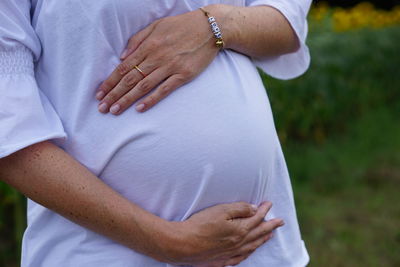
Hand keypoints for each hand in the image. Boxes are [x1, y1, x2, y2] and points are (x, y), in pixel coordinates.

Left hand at [96, 6, 222, 113]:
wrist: (210, 28)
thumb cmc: (182, 26)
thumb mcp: (156, 26)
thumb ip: (137, 40)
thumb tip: (122, 56)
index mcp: (148, 45)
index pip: (123, 67)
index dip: (110, 81)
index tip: (99, 93)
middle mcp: (156, 57)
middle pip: (130, 79)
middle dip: (114, 94)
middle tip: (102, 107)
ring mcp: (170, 67)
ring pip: (144, 86)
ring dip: (128, 99)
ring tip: (115, 110)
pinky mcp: (184, 75)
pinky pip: (164, 90)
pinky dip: (151, 100)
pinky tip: (140, 108)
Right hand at [161, 201, 283, 265]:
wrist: (182, 244)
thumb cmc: (200, 225)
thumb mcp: (221, 210)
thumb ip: (239, 209)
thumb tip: (254, 209)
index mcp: (240, 230)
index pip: (256, 218)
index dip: (264, 210)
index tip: (269, 203)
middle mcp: (239, 243)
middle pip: (258, 233)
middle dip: (270, 226)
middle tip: (281, 221)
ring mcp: (231, 253)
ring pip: (252, 246)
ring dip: (262, 239)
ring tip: (270, 235)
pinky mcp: (222, 260)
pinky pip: (242, 257)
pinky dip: (249, 252)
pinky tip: (250, 251)